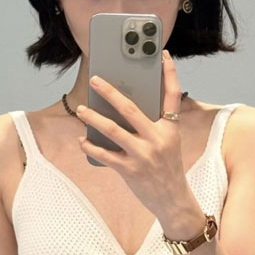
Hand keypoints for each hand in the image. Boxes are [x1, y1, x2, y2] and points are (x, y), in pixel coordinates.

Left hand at [75, 49, 188, 221]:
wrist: (173, 200)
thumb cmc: (167, 168)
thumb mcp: (168, 143)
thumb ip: (152, 125)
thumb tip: (122, 108)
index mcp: (170, 129)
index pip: (172, 96)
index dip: (169, 73)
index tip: (161, 54)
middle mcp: (158, 139)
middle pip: (131, 109)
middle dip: (110, 92)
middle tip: (95, 80)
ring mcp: (143, 155)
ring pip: (113, 131)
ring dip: (93, 118)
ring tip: (81, 110)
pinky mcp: (131, 170)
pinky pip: (105, 155)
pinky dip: (91, 147)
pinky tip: (82, 141)